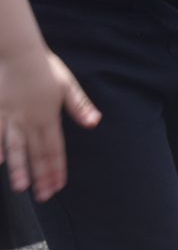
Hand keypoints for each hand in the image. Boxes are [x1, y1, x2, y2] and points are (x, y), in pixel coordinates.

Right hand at [0, 46, 99, 201]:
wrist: (20, 54)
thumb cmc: (45, 69)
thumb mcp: (68, 85)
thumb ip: (79, 106)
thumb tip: (95, 122)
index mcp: (49, 116)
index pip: (55, 148)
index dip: (57, 168)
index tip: (58, 186)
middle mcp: (30, 121)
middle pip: (37, 152)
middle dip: (41, 176)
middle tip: (44, 196)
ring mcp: (11, 118)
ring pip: (16, 148)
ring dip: (20, 168)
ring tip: (21, 187)